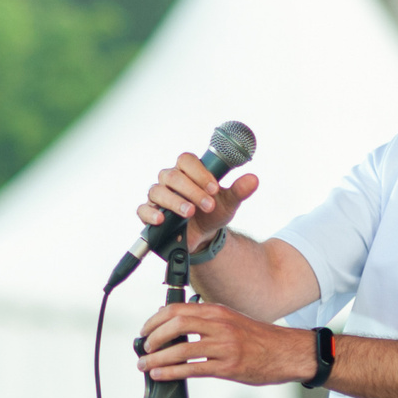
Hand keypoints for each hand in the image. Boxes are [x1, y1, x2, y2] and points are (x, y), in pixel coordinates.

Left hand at [136, 302, 311, 386]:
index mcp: (217, 311)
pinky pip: (193, 369)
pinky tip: (160, 375)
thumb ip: (204, 319)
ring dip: (157, 358)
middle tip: (143, 347)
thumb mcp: (230, 320)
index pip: (178, 309)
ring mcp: (224, 346)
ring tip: (145, 365)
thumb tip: (171, 319)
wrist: (287, 352)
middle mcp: (219, 325)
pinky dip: (172, 372)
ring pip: (181, 349)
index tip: (145, 330)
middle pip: (176, 325)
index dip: (155, 320)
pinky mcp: (229, 367)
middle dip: (153, 336)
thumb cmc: (258, 338)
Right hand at [139, 153, 260, 251]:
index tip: (214, 188)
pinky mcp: (150, 215)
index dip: (199, 172)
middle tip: (208, 204)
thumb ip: (239, 190)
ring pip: (158, 191)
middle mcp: (169, 180)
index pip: (186, 160)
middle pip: (172, 175)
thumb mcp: (228, 203)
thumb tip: (254, 179)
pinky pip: (143, 210)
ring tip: (191, 212)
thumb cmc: (213, 212)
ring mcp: (158, 197)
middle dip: (192, 190)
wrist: (204, 236)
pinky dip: (151, 214)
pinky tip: (162, 220)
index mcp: (187, 171)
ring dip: (176, 201)